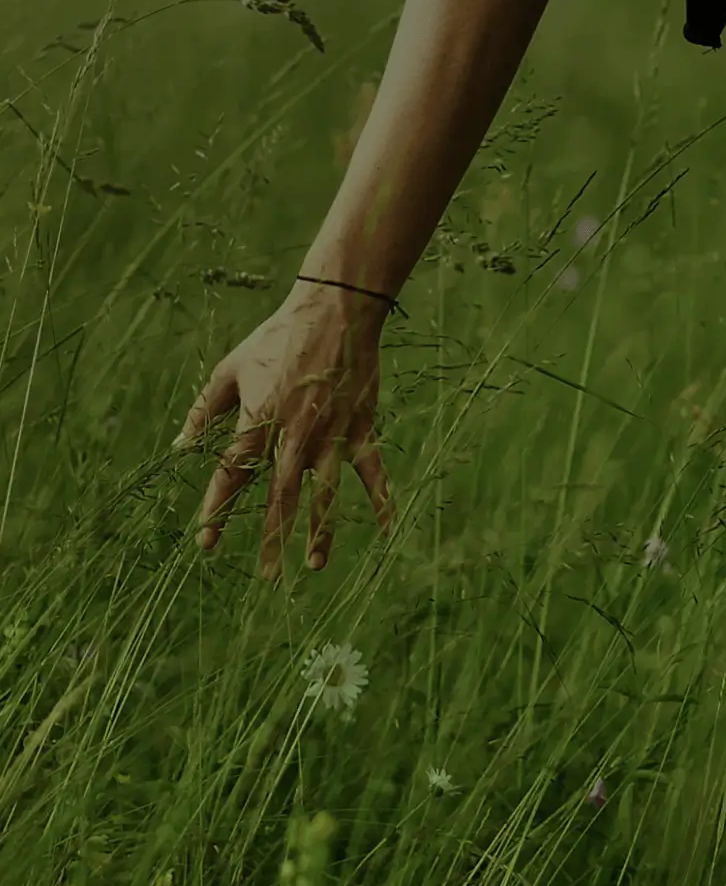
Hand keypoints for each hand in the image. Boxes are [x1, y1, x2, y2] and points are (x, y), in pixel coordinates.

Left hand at [173, 281, 396, 579]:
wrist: (335, 310)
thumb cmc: (277, 338)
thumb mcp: (230, 368)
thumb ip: (204, 411)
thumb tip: (179, 447)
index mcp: (259, 418)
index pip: (233, 474)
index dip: (217, 509)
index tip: (204, 541)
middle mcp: (295, 433)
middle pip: (280, 495)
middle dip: (270, 536)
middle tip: (265, 575)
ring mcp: (332, 433)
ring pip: (325, 492)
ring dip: (320, 531)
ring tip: (313, 565)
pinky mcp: (360, 428)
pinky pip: (371, 471)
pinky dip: (381, 500)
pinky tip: (386, 531)